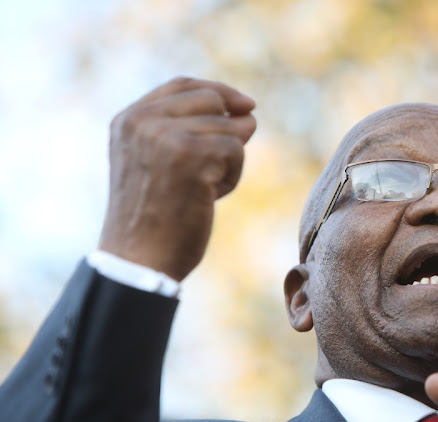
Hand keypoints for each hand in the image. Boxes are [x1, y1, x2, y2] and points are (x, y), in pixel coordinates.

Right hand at [98, 77, 256, 280]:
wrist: (139, 260)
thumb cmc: (155, 219)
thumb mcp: (159, 165)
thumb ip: (189, 133)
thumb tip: (249, 115)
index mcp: (128, 120)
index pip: (182, 85)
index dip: (219, 91)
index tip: (245, 105)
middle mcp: (142, 120)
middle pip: (212, 101)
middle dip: (230, 130)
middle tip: (222, 166)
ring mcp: (165, 135)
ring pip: (228, 128)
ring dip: (228, 162)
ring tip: (202, 191)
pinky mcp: (191, 155)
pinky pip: (235, 150)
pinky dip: (232, 177)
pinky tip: (209, 198)